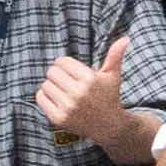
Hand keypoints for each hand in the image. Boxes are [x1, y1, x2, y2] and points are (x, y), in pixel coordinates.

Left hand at [35, 35, 133, 150]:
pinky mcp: (59, 118)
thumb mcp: (113, 76)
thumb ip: (115, 56)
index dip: (65, 65)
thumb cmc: (109, 96)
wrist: (109, 126)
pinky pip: (40, 98)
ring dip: (52, 86)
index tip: (72, 72)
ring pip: (45, 85)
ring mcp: (68, 107)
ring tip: (64, 91)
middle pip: (51, 72)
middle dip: (58, 75)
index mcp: (90, 79)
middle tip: (67, 82)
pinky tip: (57, 99)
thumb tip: (125, 38)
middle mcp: (78, 93)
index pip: (61, 62)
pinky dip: (45, 97)